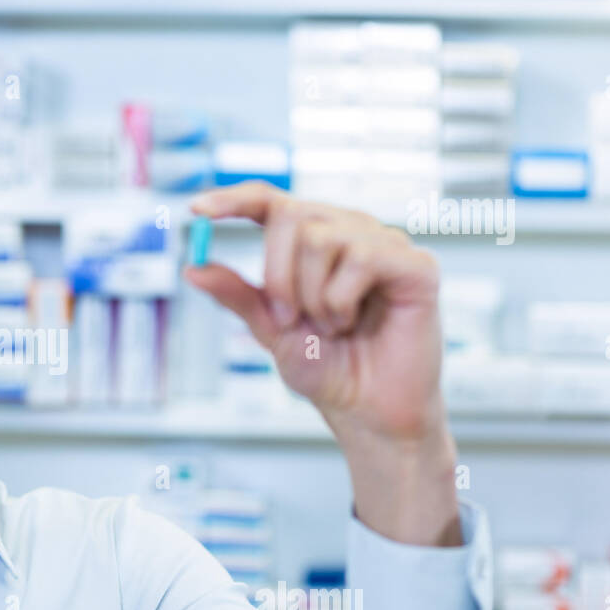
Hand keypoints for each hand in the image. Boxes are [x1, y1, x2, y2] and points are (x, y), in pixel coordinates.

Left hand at [184, 181, 461, 545]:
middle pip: (290, 214)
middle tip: (288, 320)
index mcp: (312, 240)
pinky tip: (352, 323)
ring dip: (312, 295)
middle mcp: (348, 230)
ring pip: (321, 237)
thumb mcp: (270, 329)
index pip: (269, 200)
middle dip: (277, 275)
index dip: (233, 198)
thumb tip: (192, 267)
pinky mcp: (416, 265)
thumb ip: (238, 296)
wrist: (366, 411)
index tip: (195, 210)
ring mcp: (385, 244)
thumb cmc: (327, 368)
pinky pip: (361, 258)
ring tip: (331, 326)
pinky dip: (341, 300)